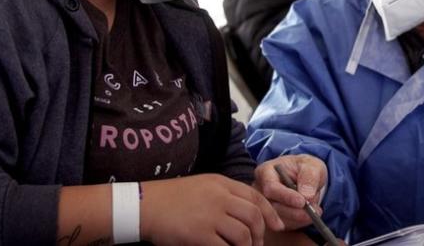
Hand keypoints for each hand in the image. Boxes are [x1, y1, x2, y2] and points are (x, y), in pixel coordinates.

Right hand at [141, 173, 283, 245]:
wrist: (145, 205)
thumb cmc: (172, 198)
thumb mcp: (203, 186)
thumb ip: (224, 194)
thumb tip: (246, 212)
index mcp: (222, 184)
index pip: (256, 197)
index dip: (271, 213)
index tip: (278, 225)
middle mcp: (220, 197)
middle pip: (254, 217)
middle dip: (260, 234)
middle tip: (257, 244)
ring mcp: (211, 216)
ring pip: (243, 235)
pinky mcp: (200, 235)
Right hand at [254, 155, 327, 230]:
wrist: (305, 179)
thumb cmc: (305, 169)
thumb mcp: (312, 166)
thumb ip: (310, 176)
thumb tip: (307, 195)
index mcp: (265, 171)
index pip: (270, 187)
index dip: (286, 196)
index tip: (302, 201)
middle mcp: (260, 189)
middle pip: (272, 206)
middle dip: (295, 211)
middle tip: (314, 212)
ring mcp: (263, 205)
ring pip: (278, 219)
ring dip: (299, 218)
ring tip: (315, 210)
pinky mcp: (270, 218)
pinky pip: (283, 225)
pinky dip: (298, 223)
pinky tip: (309, 216)